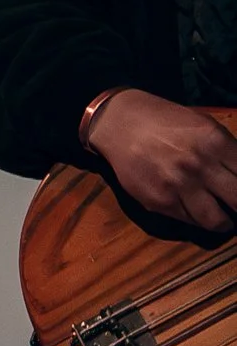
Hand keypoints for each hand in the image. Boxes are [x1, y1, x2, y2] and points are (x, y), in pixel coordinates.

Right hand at [82, 90, 236, 234]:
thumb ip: (227, 152)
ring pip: (214, 220)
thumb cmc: (166, 122)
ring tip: (224, 222)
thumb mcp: (205, 126)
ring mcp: (178, 185)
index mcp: (216, 141)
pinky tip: (196, 211)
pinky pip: (188, 220)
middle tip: (234, 207)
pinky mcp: (159, 201)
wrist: (120, 124)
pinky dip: (196, 219)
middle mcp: (199, 165)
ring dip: (223, 223)